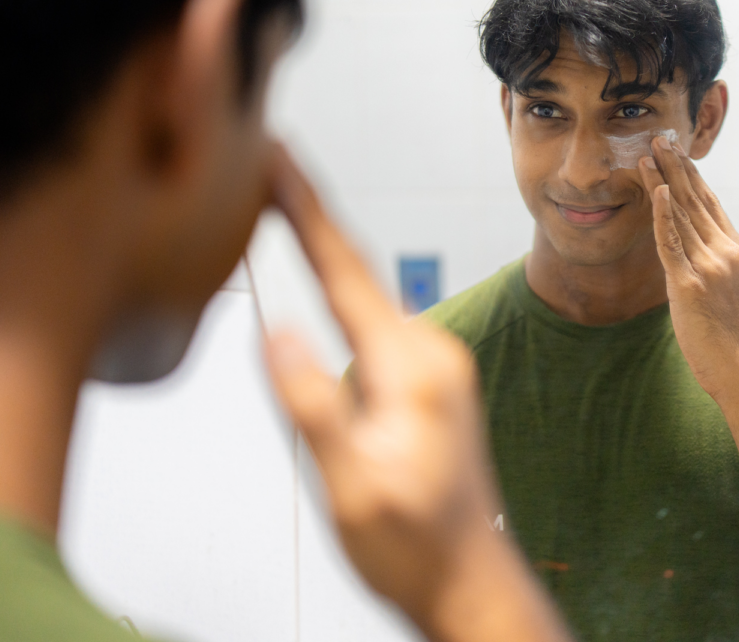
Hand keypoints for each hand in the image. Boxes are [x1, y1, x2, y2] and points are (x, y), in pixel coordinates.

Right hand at [262, 144, 569, 641]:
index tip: (279, 158)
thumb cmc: (414, 544)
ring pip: (364, 297)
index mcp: (412, 367)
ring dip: (326, 255)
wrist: (469, 579)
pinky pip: (375, 323)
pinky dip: (342, 294)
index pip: (345, 271)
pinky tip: (323, 286)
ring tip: (285, 207)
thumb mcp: (351, 482)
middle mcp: (430, 352)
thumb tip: (278, 331)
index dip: (305, 211)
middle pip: (356, 270)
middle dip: (310, 216)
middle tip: (270, 165)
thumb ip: (315, 403)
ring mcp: (434, 365)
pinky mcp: (429, 381)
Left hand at [637, 136, 738, 402]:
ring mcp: (708, 265)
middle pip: (696, 200)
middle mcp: (725, 251)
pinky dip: (664, 214)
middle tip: (661, 138)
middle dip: (676, 167)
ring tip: (648, 154)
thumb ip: (715, 265)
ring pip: (682, 214)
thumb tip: (698, 252)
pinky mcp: (689, 283)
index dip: (692, 177)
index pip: (711, 204)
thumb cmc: (732, 338)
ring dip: (663, 181)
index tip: (678, 154)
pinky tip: (657, 190)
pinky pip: (672, 242)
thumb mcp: (729, 291)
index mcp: (736, 250)